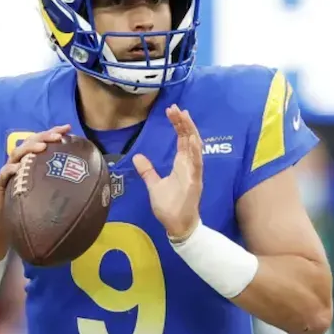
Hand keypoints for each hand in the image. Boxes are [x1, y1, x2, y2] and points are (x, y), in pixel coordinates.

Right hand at [0, 124, 70, 225]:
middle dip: (44, 136)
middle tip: (57, 136)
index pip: (41, 141)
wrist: (4, 222)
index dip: (53, 132)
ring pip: (16, 153)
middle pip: (29, 142)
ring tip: (42, 147)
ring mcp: (8, 172)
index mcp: (30, 160)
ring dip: (29, 148)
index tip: (68, 127)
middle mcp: (19, 162)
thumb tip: (85, 179)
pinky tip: (19, 168)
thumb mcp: (46, 190)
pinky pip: (4, 174)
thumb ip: (59, 182)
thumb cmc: (28, 205)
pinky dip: (11, 169)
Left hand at [133, 105, 202, 240]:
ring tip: (184, 116)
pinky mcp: (195, 182)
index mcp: (182, 164)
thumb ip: (148, 171)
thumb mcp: (154, 185)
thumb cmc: (170, 207)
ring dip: (190, 131)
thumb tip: (137, 157)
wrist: (177, 225)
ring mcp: (194, 172)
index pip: (182, 139)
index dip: (179, 125)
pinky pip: (196, 164)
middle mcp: (190, 165)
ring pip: (195, 147)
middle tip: (175, 108)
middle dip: (184, 122)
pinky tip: (192, 139)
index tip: (172, 111)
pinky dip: (195, 151)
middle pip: (189, 138)